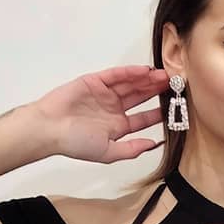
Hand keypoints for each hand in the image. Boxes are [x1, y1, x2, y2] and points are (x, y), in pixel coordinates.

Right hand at [30, 65, 169, 163]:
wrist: (49, 129)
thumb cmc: (74, 143)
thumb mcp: (108, 152)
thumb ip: (131, 149)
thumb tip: (153, 145)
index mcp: (117, 126)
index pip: (143, 119)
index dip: (158, 113)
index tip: (174, 109)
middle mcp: (113, 109)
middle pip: (140, 97)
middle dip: (156, 91)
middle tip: (174, 86)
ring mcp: (105, 94)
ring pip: (131, 84)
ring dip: (147, 80)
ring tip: (164, 76)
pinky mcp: (95, 81)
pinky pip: (116, 75)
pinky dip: (130, 72)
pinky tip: (145, 71)